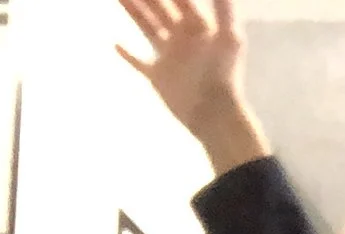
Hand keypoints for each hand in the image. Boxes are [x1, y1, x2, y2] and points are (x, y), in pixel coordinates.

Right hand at [116, 0, 271, 173]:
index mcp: (196, 26)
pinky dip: (128, 55)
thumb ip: (224, 9)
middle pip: (158, 9)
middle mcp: (181, 38)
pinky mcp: (159, 77)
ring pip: (147, 27)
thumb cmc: (223, 74)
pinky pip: (139, 63)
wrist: (215, 112)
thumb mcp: (229, 37)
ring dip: (134, 11)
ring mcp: (169, 57)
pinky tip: (115, 44)